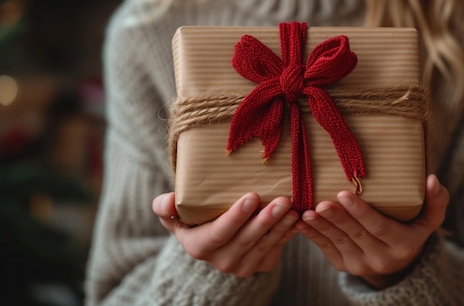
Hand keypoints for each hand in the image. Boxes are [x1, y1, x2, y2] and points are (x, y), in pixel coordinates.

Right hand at [153, 192, 298, 276]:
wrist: (213, 238)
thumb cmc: (191, 218)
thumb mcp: (173, 214)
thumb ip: (165, 207)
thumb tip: (169, 200)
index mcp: (199, 247)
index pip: (220, 232)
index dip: (236, 216)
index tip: (252, 196)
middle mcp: (222, 261)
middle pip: (247, 239)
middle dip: (266, 220)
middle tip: (282, 200)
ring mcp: (243, 266)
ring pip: (265, 244)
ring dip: (281, 226)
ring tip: (293, 207)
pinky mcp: (261, 265)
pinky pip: (277, 249)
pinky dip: (288, 234)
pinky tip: (298, 219)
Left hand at [295, 174, 448, 288]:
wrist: (398, 262)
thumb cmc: (412, 228)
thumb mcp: (429, 219)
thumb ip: (436, 201)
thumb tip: (432, 178)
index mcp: (402, 245)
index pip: (379, 227)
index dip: (361, 212)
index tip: (345, 194)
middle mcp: (381, 259)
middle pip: (355, 235)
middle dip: (337, 219)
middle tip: (322, 202)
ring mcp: (360, 265)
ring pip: (337, 242)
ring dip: (321, 227)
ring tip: (307, 211)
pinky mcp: (344, 266)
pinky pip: (326, 249)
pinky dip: (312, 235)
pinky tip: (301, 221)